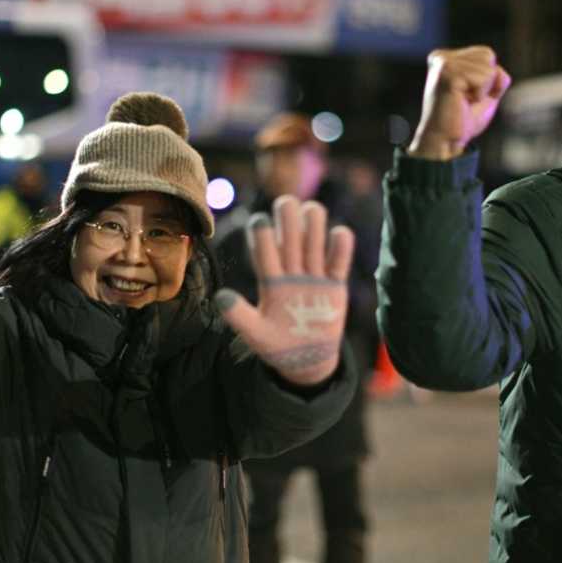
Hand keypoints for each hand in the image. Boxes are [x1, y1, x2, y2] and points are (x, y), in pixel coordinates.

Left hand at [216, 196, 354, 385]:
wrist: (306, 359)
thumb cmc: (276, 345)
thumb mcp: (256, 333)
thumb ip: (240, 316)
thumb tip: (220, 297)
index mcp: (270, 282)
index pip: (265, 253)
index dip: (261, 235)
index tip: (259, 220)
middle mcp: (291, 273)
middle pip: (289, 240)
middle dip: (288, 220)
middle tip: (286, 203)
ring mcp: (314, 277)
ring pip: (313, 244)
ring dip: (313, 226)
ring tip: (312, 209)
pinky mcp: (334, 285)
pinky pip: (339, 262)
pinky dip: (341, 247)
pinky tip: (339, 233)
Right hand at [408, 46, 511, 160]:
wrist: (444, 142)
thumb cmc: (462, 120)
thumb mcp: (486, 93)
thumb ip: (496, 76)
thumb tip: (499, 72)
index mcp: (446, 58)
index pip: (486, 54)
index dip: (488, 79)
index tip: (468, 96)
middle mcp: (441, 57)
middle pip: (488, 55)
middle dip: (487, 83)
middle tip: (466, 100)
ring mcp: (442, 64)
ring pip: (488, 67)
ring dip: (483, 91)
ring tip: (462, 102)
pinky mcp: (447, 74)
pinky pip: (484, 78)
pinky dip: (480, 95)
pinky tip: (461, 103)